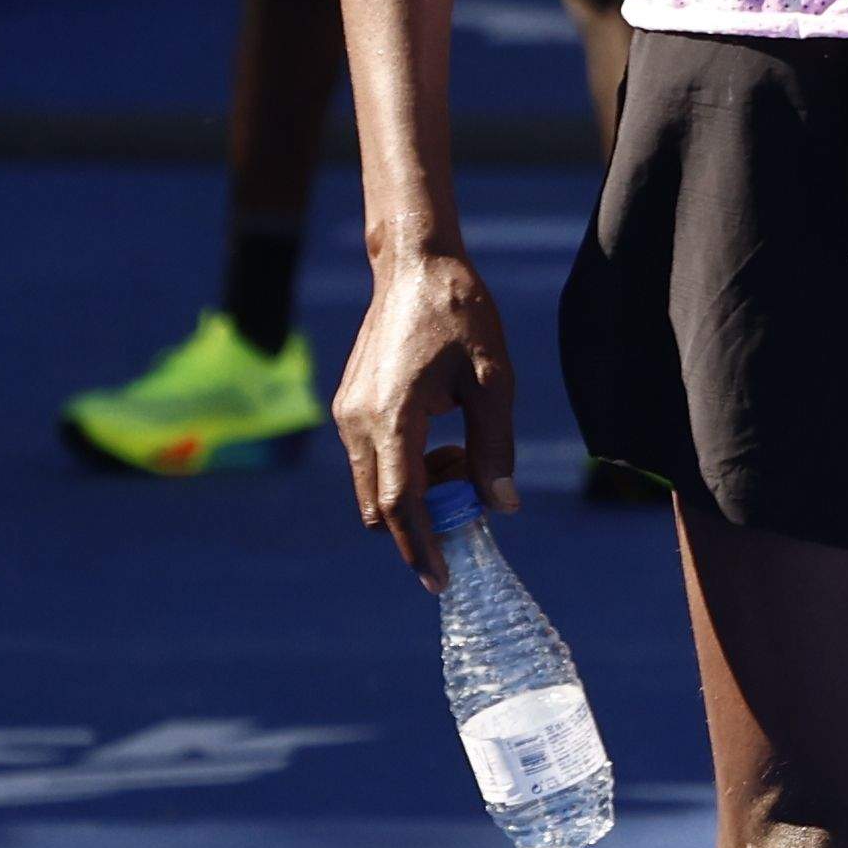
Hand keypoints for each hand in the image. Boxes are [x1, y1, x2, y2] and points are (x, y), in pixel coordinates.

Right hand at [332, 244, 517, 581]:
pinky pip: (371, 460)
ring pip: (373, 486)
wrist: (416, 267)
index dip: (420, 547)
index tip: (441, 581)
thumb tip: (500, 507)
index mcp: (391, 417)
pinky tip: (443, 438)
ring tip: (463, 455)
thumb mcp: (494, 381)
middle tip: (472, 498)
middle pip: (379, 507)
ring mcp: (347, 414)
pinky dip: (404, 469)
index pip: (398, 504)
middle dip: (423, 520)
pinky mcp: (349, 406)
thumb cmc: (462, 316)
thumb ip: (495, 447)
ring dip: (417, 492)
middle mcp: (357, 422)